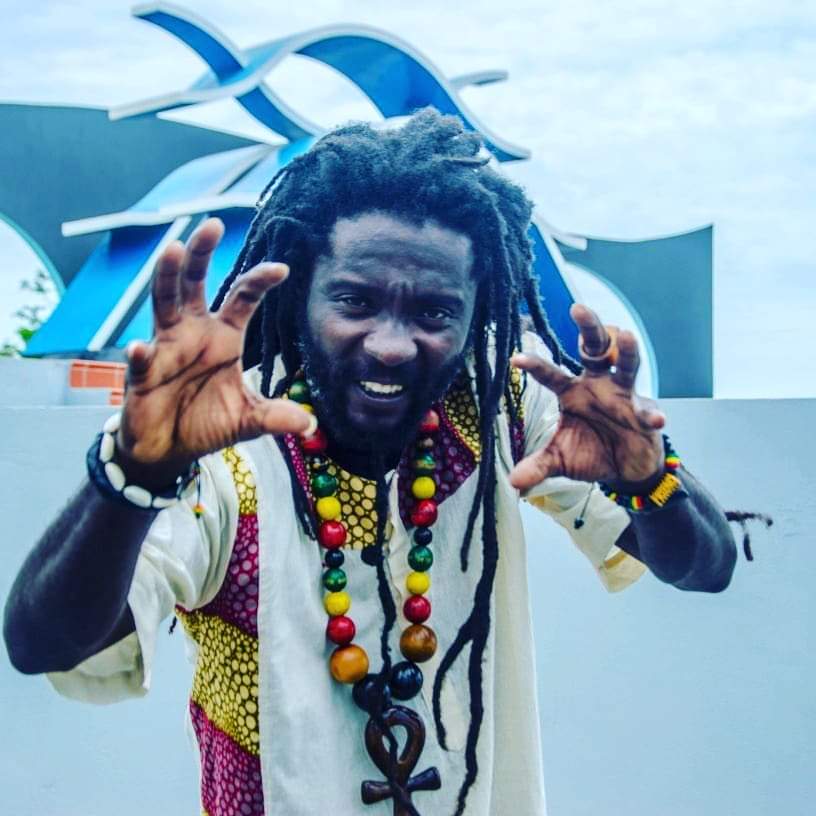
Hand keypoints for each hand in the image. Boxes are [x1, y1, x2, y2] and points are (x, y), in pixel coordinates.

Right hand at [115, 218, 312, 485]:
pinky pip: (141, 360)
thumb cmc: (207, 423)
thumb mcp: (247, 419)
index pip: (242, 300)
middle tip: (211, 225)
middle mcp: (193, 333)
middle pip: (194, 285)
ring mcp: (165, 348)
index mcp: (223, 337)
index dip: (259, 282)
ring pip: (163, 304)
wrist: (169, 448)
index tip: (282, 269)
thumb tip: (309, 423)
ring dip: (167, 278)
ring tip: (172, 250)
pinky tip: (140, 348)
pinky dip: (140, 355)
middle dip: (201, 254)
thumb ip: (275, 417)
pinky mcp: (143, 374)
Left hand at [509, 304, 665, 491]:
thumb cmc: (589, 453)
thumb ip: (539, 466)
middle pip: (593, 347)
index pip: (550, 374)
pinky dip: (651, 414)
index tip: (516, 357)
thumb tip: (513, 483)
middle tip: (577, 307)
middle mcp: (597, 384)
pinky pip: (647, 410)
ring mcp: (623, 394)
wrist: (624, 468)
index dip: (535, 365)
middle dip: (588, 327)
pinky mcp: (644, 411)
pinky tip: (655, 419)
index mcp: (571, 391)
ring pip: (626, 364)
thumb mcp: (560, 461)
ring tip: (626, 336)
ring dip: (626, 349)